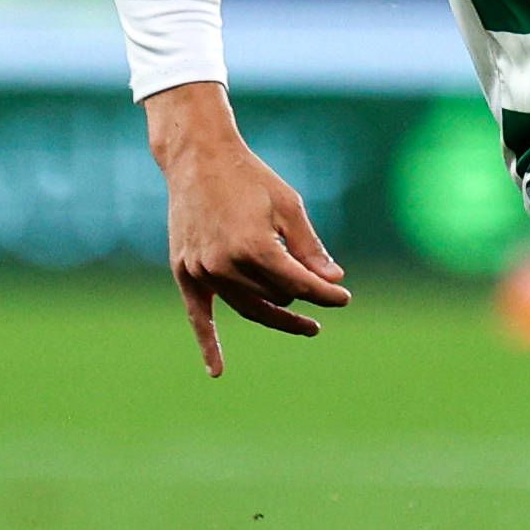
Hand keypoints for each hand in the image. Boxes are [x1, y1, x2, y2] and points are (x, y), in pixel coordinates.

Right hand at [145, 84, 348, 376]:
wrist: (198, 158)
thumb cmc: (250, 177)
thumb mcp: (289, 206)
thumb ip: (309, 247)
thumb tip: (333, 281)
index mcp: (254, 246)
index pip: (299, 284)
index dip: (327, 295)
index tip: (345, 298)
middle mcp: (225, 263)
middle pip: (275, 296)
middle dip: (300, 291)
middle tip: (320, 283)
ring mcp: (201, 270)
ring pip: (248, 306)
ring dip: (276, 312)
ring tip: (306, 322)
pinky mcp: (185, 272)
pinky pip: (198, 317)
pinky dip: (208, 344)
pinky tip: (218, 371)